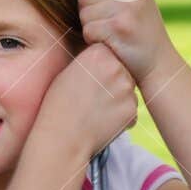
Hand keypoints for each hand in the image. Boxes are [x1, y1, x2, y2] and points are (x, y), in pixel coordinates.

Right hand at [38, 42, 138, 159]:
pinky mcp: (132, 109)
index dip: (101, 68)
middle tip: (93, 97)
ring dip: (118, 99)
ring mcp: (126, 89)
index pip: (110, 54)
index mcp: (98, 53)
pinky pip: (130, 110)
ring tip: (95, 110)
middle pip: (122, 71)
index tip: (89, 79)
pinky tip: (102, 122)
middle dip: (112, 82)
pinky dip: (121, 117)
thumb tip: (106, 58)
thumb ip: (91, 61)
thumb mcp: (69, 71)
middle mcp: (116, 67)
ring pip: (128, 90)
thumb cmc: (59, 104)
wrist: (62, 137)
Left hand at [78, 0, 174, 87]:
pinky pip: (88, 30)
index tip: (111, 3)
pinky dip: (94, 40)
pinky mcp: (119, 27)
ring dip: (92, 26)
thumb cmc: (139, 30)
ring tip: (113, 33)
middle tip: (112, 23)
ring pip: (84, 12)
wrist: (159, 63)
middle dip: (91, 11)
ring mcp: (127, 6)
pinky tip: (112, 43)